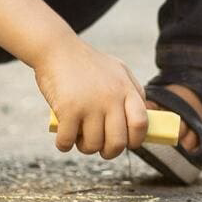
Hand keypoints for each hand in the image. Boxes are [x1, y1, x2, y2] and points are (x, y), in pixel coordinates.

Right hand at [34, 34, 148, 158]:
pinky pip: (68, 141)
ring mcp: (89, 104)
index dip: (136, 140)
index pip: (141, 123)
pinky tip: (63, 138)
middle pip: (118, 142)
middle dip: (109, 152)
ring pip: (93, 145)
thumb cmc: (88, 63)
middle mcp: (110, 98)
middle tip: (100, 147)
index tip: (128, 144)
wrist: (57, 49)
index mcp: (125, 89)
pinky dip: (64, 144)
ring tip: (79, 136)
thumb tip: (144, 118)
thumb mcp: (118, 70)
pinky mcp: (68, 109)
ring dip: (85, 147)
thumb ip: (133, 91)